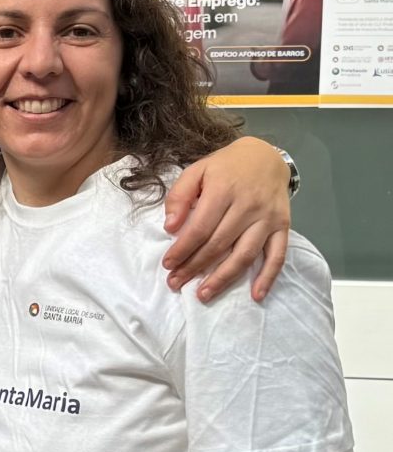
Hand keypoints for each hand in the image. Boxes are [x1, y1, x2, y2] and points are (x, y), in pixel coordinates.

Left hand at [163, 137, 290, 301]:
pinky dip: (269, 277)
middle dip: (195, 267)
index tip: (168, 264)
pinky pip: (278, 255)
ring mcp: (268, 219)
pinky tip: (256, 295)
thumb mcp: (197, 170)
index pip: (200, 228)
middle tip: (176, 282)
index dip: (182, 249)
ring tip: (204, 295)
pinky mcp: (283, 227)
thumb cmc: (226, 167)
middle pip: (219, 245)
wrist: (266, 156)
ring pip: (245, 255)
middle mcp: (248, 207)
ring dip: (224, 278)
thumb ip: (180, 196)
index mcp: (223, 191)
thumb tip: (170, 227)